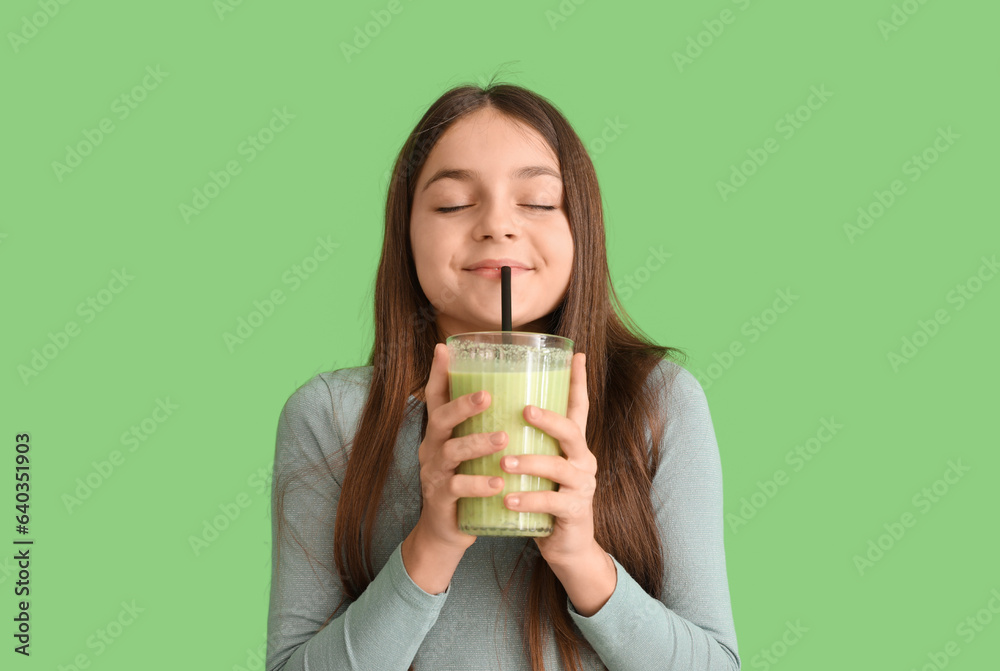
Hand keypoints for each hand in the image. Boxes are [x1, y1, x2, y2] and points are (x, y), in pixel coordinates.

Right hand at [414, 342, 507, 551]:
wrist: (446, 532)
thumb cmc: (466, 483)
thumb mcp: (469, 452)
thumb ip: (482, 426)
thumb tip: (515, 395)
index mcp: (440, 433)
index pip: (435, 397)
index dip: (437, 374)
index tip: (444, 349)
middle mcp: (433, 448)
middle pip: (440, 419)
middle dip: (462, 405)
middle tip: (487, 395)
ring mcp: (434, 473)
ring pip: (451, 452)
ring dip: (477, 443)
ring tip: (503, 439)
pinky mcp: (441, 499)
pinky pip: (458, 488)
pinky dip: (478, 484)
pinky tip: (498, 483)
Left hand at [499, 352, 594, 565]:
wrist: (565, 546)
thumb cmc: (545, 497)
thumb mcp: (539, 464)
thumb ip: (527, 439)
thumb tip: (498, 407)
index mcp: (573, 444)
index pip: (579, 407)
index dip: (578, 381)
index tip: (575, 355)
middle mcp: (583, 459)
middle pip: (571, 431)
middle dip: (548, 419)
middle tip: (523, 410)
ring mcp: (581, 486)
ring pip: (559, 467)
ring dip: (530, 462)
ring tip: (503, 462)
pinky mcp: (574, 511)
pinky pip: (551, 503)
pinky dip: (528, 500)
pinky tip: (507, 499)